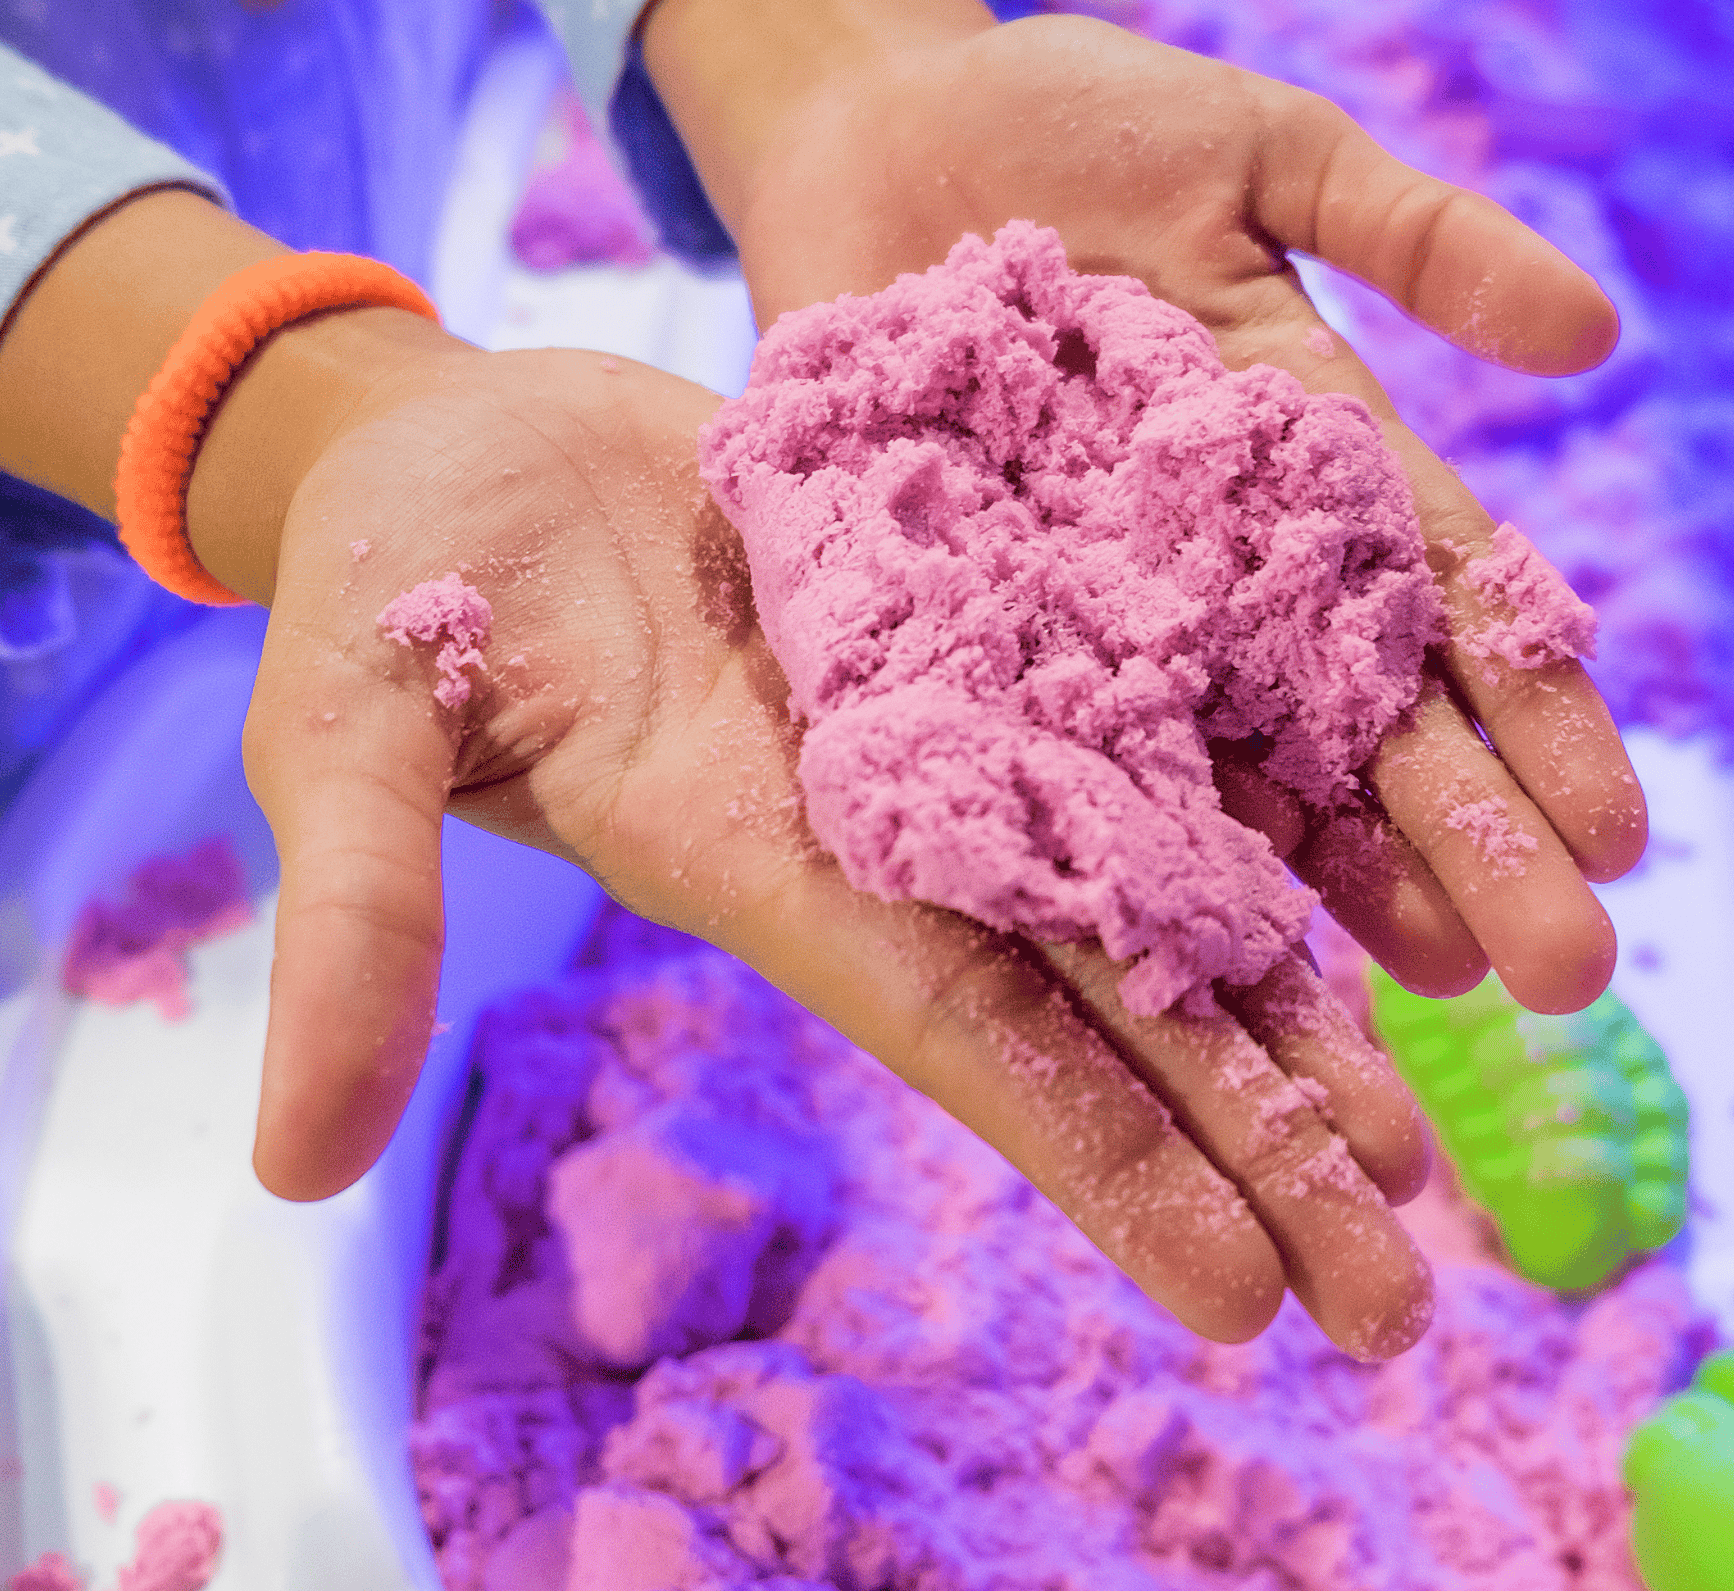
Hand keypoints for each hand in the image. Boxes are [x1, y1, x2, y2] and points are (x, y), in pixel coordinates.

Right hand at [0, 193, 1437, 1356]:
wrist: (466, 435)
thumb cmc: (390, 583)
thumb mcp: (348, 732)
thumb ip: (355, 922)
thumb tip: (291, 1172)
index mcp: (773, 866)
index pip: (971, 1044)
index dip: (1108, 1159)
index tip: (1248, 1297)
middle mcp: (899, 826)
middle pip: (1112, 1004)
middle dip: (1255, 1146)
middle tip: (1411, 1295)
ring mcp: (960, 715)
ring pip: (1168, 874)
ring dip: (1303, 998)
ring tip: (1442, 1126)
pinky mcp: (996, 599)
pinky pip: (1167, 698)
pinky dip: (1276, 783)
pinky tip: (1394, 860)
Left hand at [646, 0, 1650, 1017]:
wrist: (867, 128)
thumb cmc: (1073, 123)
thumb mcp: (1264, 150)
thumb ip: (1416, 237)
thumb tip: (1602, 338)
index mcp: (1320, 463)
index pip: (1454, 608)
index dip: (1538, 720)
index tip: (1620, 833)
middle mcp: (1230, 570)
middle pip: (1371, 724)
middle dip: (1475, 846)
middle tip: (1570, 977)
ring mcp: (1107, 613)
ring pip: (1239, 771)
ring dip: (1339, 890)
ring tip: (1438, 1000)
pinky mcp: (969, 628)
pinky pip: (1053, 751)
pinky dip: (1122, 851)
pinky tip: (1198, 959)